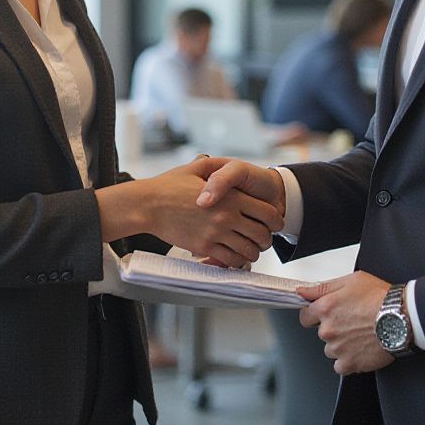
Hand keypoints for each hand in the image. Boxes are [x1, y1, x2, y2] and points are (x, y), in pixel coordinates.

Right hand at [143, 157, 282, 267]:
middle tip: (264, 240)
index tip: (274, 224)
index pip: (266, 213)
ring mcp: (216, 233)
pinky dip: (236, 261)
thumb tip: (215, 162)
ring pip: (248, 250)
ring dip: (253, 252)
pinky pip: (229, 259)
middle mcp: (227, 216)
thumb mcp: (195, 169)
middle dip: (267, 240)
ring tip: (251, 250)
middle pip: (262, 235)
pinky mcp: (203, 246)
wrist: (148, 204)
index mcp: (231, 197)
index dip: (276, 220)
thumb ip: (211, 168)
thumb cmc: (169, 186)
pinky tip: (235, 258)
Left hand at [298, 271, 393, 374]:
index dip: (315, 314)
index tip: (325, 315)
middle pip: (320, 333)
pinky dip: (348, 360)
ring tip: (359, 334)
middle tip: (351, 321)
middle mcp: (328, 329)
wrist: (402, 317)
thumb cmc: (380, 297)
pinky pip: (340, 366)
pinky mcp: (350, 363)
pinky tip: (360, 348)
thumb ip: (322, 287)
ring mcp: (338, 348)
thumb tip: (302, 291)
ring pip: (330, 349)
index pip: (305, 316)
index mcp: (325, 308)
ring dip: (341, 344)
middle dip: (332, 328)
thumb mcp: (351, 281)